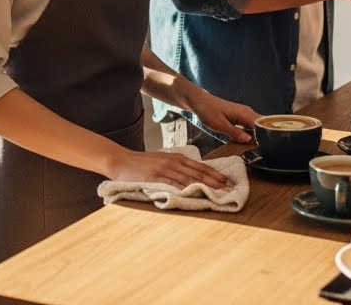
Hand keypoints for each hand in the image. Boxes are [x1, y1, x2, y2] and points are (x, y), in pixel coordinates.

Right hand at [106, 148, 233, 190]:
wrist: (121, 160)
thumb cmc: (141, 163)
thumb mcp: (162, 161)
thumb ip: (176, 167)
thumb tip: (192, 176)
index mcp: (177, 157)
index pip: (201, 167)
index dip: (216, 174)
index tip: (228, 181)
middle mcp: (174, 161)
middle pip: (199, 172)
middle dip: (216, 181)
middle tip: (229, 188)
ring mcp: (165, 168)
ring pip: (190, 178)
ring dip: (205, 186)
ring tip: (218, 193)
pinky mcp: (156, 176)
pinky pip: (174, 183)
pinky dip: (186, 188)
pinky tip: (194, 193)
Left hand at [186, 92, 259, 145]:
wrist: (200, 102)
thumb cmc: (208, 112)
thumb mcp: (220, 125)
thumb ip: (235, 132)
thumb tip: (250, 140)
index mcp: (245, 114)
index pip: (262, 125)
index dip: (264, 136)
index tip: (265, 148)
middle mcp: (248, 113)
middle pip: (261, 126)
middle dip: (262, 138)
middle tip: (261, 151)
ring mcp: (244, 114)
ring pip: (256, 127)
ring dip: (256, 137)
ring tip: (256, 150)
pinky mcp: (240, 117)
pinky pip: (249, 126)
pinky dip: (250, 134)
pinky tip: (247, 143)